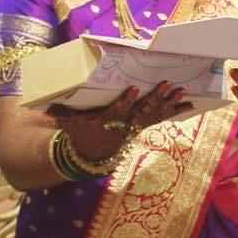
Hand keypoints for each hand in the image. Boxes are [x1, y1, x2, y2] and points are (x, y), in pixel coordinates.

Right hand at [50, 82, 190, 161]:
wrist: (94, 154)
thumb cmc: (82, 133)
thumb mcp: (70, 126)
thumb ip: (61, 115)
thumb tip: (47, 107)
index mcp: (109, 121)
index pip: (118, 111)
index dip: (126, 101)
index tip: (133, 89)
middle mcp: (126, 125)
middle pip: (143, 110)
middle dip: (156, 97)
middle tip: (167, 83)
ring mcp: (137, 125)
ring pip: (156, 113)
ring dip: (170, 103)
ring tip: (183, 91)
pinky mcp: (144, 124)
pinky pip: (162, 116)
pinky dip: (176, 110)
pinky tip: (190, 102)